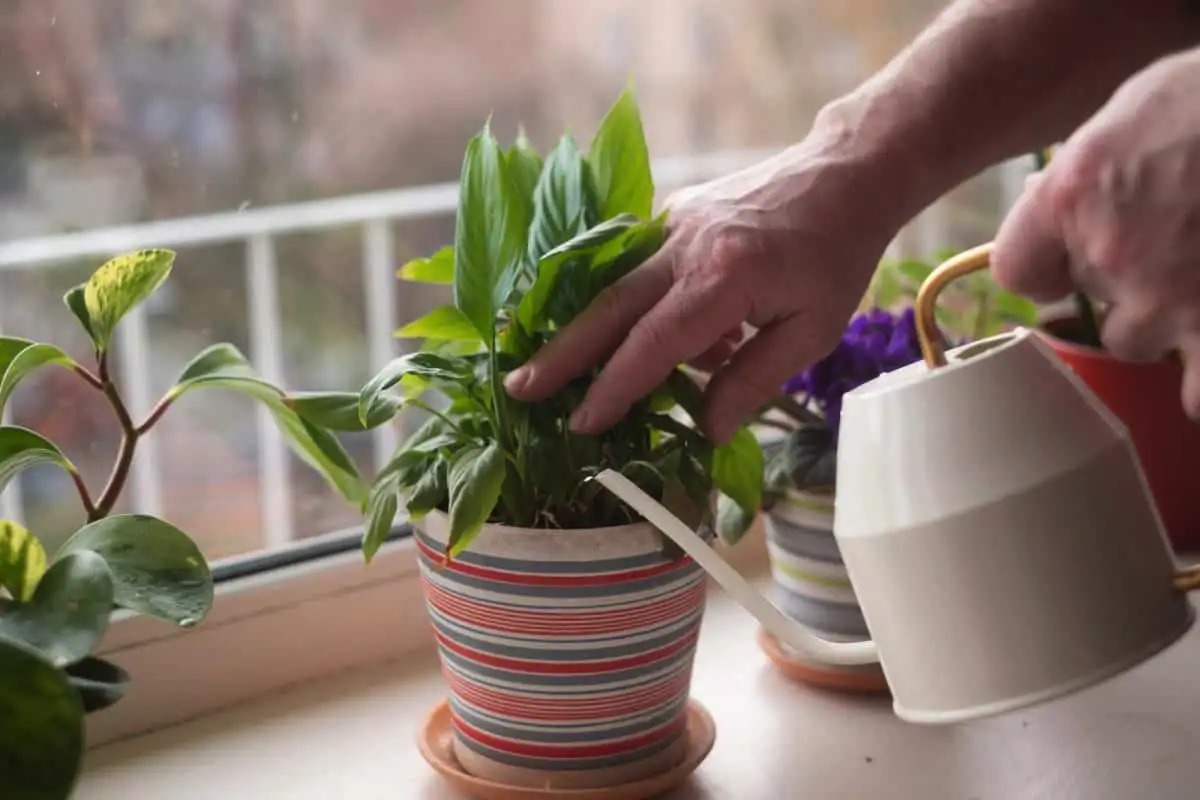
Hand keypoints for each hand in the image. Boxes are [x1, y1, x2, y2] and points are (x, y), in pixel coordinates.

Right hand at [503, 139, 896, 442]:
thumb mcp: (811, 332)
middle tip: (519, 388)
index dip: (614, 387)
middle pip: (609, 307)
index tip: (582, 423)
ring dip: (588, 332)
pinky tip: (672, 339)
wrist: (841, 175)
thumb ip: (752, 380)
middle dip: (562, 353)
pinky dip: (640, 310)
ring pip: (616, 286)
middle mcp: (686, 245)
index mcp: (724, 277)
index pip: (653, 343)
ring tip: (569, 372)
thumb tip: (708, 431)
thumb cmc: (836, 258)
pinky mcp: (672, 216)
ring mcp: (674, 224)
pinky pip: (641, 270)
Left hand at [991, 49, 1199, 414]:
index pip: (1017, 269)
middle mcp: (1111, 254)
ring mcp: (1172, 298)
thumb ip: (1088, 169)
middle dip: (1122, 280)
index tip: (1067, 259)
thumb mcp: (1135, 107)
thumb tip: (1049, 197)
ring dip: (1162, 321)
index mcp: (1074, 195)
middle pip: (1088, 300)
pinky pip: (1197, 394)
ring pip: (1135, 341)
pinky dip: (1199, 385)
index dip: (1045, 266)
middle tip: (1170, 243)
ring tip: (1196, 280)